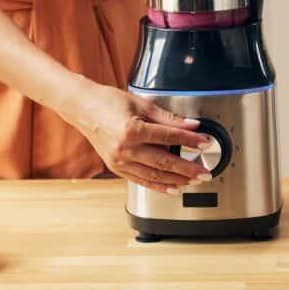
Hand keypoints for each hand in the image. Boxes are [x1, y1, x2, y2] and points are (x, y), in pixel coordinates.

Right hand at [71, 82, 213, 192]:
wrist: (83, 108)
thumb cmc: (108, 101)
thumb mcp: (141, 104)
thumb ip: (168, 118)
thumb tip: (191, 124)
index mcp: (132, 130)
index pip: (169, 138)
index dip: (190, 141)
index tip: (205, 142)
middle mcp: (125, 149)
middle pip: (164, 162)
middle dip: (188, 168)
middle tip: (205, 172)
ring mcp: (119, 161)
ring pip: (154, 175)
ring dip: (176, 180)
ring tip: (194, 181)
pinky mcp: (116, 168)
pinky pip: (141, 180)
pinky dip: (158, 185)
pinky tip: (173, 188)